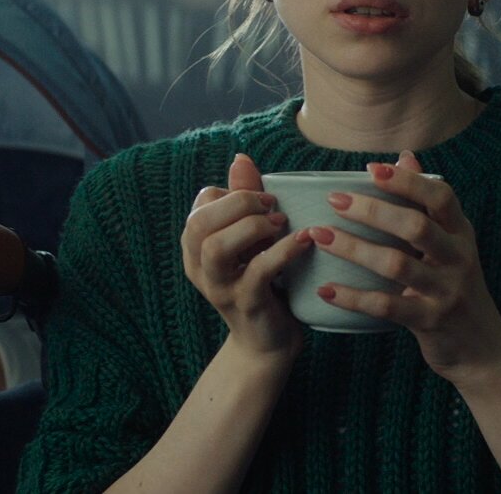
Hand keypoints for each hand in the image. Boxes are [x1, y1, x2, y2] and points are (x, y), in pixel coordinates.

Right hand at [183, 153, 316, 359]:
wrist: (268, 342)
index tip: (264, 200)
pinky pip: (258, 272)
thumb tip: (240, 158)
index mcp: (196, 248)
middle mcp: (200, 268)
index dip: (234, 193)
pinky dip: (283, 251)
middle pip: (200, 222)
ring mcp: (220, 288)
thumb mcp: (250, 240)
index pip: (202, 204)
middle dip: (240, 204)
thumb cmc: (262, 283)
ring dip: (253, 227)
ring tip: (282, 223)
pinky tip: (305, 240)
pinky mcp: (246, 304)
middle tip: (273, 206)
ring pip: (217, 247)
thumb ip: (243, 200)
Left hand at [308, 151, 500, 389]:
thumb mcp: (452, 244)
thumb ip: (429, 205)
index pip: (441, 197)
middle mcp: (458, 258)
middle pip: (415, 226)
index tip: (371, 169)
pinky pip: (387, 307)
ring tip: (320, 235)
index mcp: (461, 234)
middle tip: (335, 200)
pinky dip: (354, 297)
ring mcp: (446, 291)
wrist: (483, 349)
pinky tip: (326, 289)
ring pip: (397, 265)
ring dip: (354, 248)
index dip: (407, 181)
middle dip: (373, 210)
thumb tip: (405, 157)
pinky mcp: (431, 322)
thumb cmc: (457, 288)